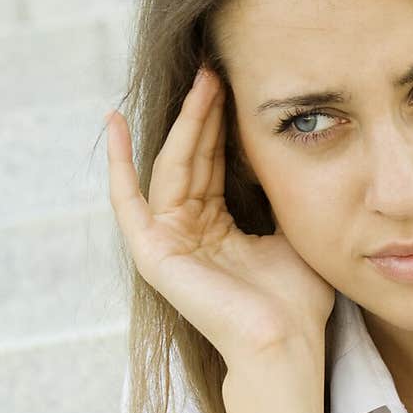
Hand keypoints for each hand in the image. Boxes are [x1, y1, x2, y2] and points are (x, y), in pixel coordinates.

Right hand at [105, 66, 336, 364]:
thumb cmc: (298, 302)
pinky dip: (119, 163)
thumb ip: (281, 197)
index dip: (222, 124)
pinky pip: (129, 200)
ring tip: (201, 82)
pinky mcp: (153, 254)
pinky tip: (114, 123)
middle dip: (203, 113)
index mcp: (218, 230)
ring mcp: (168, 243)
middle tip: (216, 69)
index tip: (235, 83)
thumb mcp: (293, 233)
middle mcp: (189, 233)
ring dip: (183, 124)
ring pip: (170, 168)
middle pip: (190, 160)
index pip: (213, 164)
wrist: (287, 342)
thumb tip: (293, 152)